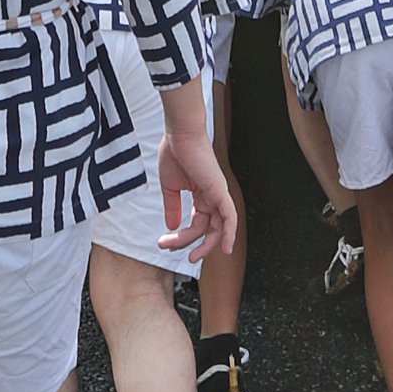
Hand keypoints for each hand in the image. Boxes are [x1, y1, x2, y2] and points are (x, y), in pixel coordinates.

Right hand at [158, 115, 239, 267]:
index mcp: (201, 195)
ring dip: (206, 245)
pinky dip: (229, 233)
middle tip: (171, 250)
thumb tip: (170, 227)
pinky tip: (225, 248)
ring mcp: (218, 194)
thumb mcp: (170, 187)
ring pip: (217, 228)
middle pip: (206, 229)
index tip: (162, 242)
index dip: (180, 237)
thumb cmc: (175, 153)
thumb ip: (172, 207)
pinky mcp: (220, 191)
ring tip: (192, 257)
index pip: (195, 224)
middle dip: (189, 243)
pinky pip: (230, 217)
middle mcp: (211, 197)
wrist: (180, 134)